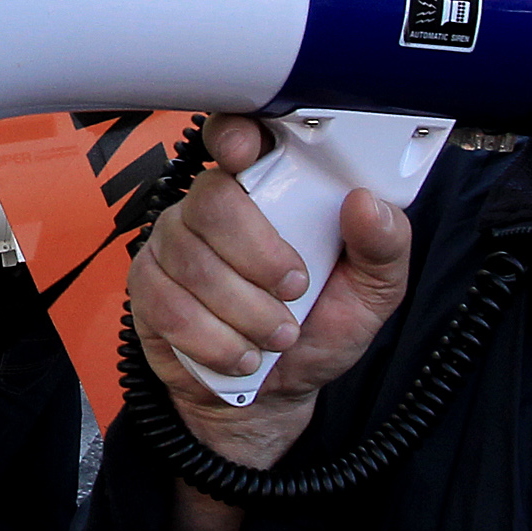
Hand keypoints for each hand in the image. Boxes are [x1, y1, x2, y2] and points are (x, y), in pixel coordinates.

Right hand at [125, 115, 412, 530]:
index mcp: (268, 187)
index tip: (244, 154)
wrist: (275, 396)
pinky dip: (214, 340)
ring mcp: (173, 245)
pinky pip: (169, 305)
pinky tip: (242, 354)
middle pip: (213, 202)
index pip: (237, 135)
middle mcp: (212, 206)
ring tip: (278, 335)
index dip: (234, 135)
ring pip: (192, 261)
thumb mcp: (371, 293)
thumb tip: (368, 204)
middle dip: (259, 256)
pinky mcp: (148, 288)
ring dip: (244, 310)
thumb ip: (384, 247)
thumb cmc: (319, 328)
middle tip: (294, 290)